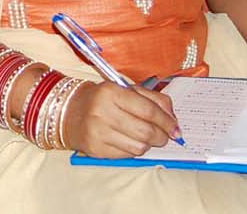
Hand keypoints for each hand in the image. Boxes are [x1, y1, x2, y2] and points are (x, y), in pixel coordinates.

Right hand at [61, 81, 179, 158]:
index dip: (166, 121)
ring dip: (149, 144)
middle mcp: (102, 112)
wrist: (70, 112)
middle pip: (145, 131)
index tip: (176, 128)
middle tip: (166, 136)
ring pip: (139, 147)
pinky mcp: (96, 150)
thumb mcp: (126, 90)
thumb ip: (153, 99)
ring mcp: (98, 133)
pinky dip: (135, 150)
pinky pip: (127, 156)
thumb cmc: (104, 99)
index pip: (148, 110)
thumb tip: (173, 120)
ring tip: (147, 138)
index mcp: (111, 92)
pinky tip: (131, 141)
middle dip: (162, 136)